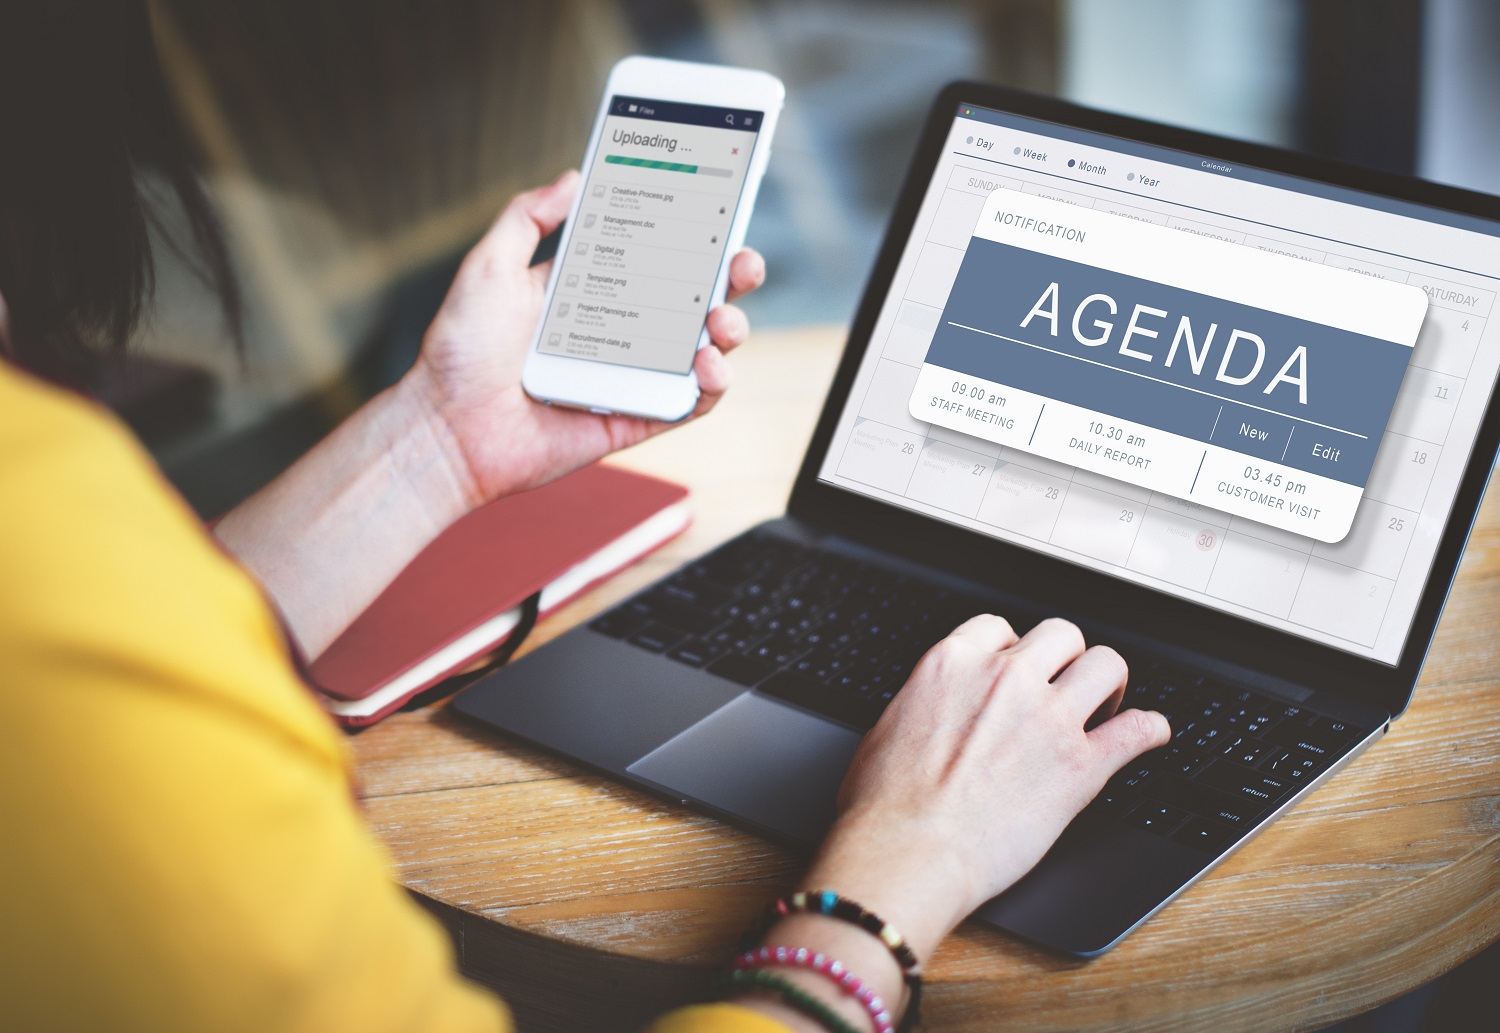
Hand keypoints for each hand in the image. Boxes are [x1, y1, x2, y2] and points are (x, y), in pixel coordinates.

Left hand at [405, 169, 765, 506]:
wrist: (446, 428)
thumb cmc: (460, 352)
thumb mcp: (489, 267)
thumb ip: (528, 218)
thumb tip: (574, 176)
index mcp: (591, 290)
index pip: (656, 254)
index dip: (693, 234)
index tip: (718, 208)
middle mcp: (620, 331)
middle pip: (694, 297)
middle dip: (730, 277)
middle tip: (742, 262)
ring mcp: (632, 376)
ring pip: (705, 349)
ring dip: (731, 329)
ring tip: (720, 320)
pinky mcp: (636, 419)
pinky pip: (691, 402)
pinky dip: (713, 384)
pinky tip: (708, 364)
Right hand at [804, 616, 1169, 961]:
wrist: (908, 851)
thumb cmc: (884, 804)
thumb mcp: (888, 726)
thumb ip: (926, 702)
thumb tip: (935, 710)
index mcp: (953, 663)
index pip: (1000, 627)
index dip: (1012, 649)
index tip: (1016, 670)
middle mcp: (1006, 678)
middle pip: (1061, 634)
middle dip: (1065, 659)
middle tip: (1062, 688)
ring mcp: (1048, 718)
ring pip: (1106, 665)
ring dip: (1109, 684)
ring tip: (1104, 706)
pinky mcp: (1081, 765)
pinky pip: (1138, 730)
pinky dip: (1150, 730)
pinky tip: (1149, 734)